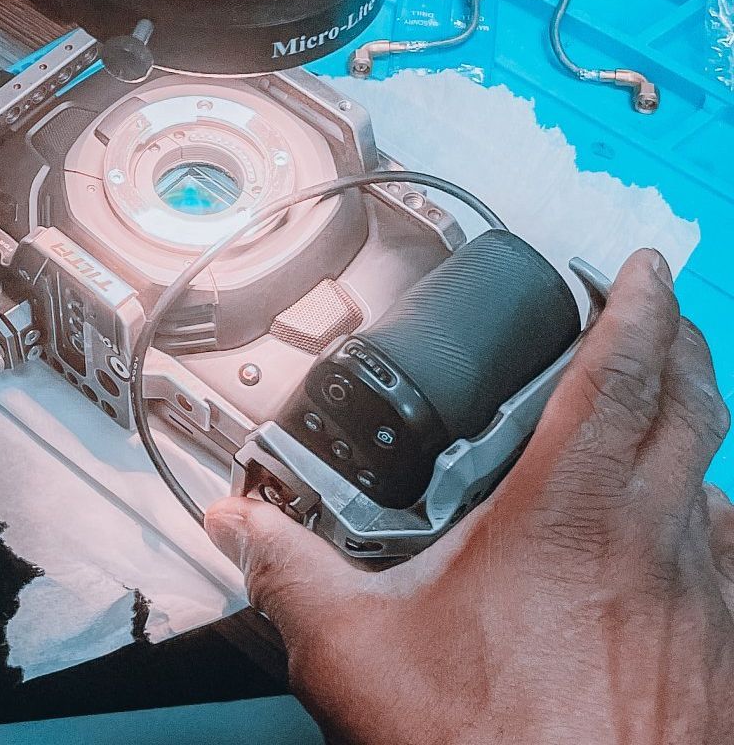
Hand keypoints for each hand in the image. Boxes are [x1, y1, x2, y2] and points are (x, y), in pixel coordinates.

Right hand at [206, 249, 732, 744]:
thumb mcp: (354, 652)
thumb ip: (289, 572)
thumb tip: (241, 525)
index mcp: (573, 514)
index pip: (625, 373)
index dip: (638, 306)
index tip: (644, 267)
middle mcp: (657, 542)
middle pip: (695, 408)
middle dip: (682, 347)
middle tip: (659, 317)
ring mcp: (702, 601)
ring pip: (718, 483)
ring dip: (694, 435)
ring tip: (658, 422)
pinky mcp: (718, 658)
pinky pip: (726, 558)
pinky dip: (702, 519)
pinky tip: (665, 544)